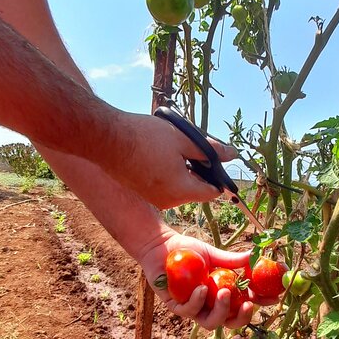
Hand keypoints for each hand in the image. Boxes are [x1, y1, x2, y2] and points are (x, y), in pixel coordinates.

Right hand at [106, 112, 238, 209]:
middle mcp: (169, 201)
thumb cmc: (145, 137)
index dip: (218, 176)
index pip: (212, 192)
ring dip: (182, 168)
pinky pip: (164, 185)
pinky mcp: (143, 192)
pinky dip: (167, 171)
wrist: (105, 139)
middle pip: (196, 189)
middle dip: (199, 169)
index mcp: (182, 191)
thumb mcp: (184, 139)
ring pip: (180, 186)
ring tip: (171, 145)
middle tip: (191, 145)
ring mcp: (154, 199)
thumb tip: (233, 154)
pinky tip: (158, 152)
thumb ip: (211, 149)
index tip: (214, 158)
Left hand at [138, 230, 253, 329]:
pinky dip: (197, 301)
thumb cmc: (188, 251)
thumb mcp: (213, 255)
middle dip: (241, 317)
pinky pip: (189, 310)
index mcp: (221, 295)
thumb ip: (232, 260)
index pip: (243, 305)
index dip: (259, 305)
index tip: (272, 299)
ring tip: (224, 293)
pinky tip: (202, 288)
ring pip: (210, 322)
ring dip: (220, 311)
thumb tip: (255, 255)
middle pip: (229, 322)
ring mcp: (193, 308)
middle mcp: (209, 305)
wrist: (162, 245)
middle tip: (247, 304)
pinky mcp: (175, 306)